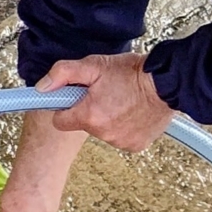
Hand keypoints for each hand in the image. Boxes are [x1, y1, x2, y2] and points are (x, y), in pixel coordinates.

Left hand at [39, 53, 174, 152]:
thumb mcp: (94, 65)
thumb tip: (42, 87)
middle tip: (105, 93)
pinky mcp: (136, 145)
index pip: (60, 121)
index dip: (66, 108)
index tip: (75, 98)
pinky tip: (133, 111)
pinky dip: (125, 127)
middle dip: (90, 110)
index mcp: (89, 116)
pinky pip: (121, 137)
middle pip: (84, 125)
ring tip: (122, 100)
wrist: (169, 83)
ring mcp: (121, 142)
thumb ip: (63, 74)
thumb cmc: (133, 73)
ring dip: (109, 118)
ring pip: (103, 132)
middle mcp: (104, 133)